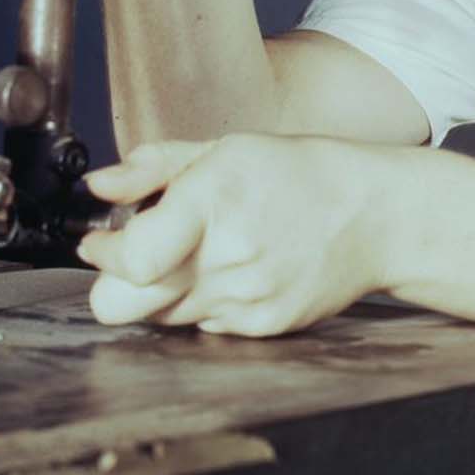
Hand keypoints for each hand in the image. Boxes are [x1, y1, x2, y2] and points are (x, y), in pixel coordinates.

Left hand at [77, 134, 391, 335]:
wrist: (375, 214)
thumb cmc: (300, 173)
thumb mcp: (226, 149)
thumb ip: (153, 166)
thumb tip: (99, 186)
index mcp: (215, 198)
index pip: (130, 257)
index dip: (103, 251)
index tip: (100, 240)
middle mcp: (230, 255)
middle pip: (124, 304)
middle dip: (116, 283)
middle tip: (137, 257)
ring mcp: (247, 297)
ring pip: (159, 317)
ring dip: (163, 291)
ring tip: (199, 254)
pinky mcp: (263, 326)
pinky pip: (203, 326)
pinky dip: (205, 302)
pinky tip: (234, 270)